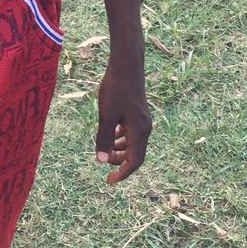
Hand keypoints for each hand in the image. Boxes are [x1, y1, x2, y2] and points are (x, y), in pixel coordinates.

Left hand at [95, 61, 151, 183]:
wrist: (126, 66)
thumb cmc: (115, 89)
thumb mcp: (106, 115)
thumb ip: (104, 138)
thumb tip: (101, 161)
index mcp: (139, 131)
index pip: (134, 161)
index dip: (122, 173)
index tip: (109, 181)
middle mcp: (144, 128)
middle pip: (135, 155)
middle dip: (120, 163)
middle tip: (104, 165)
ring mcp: (143, 120)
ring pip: (133, 144)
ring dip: (120, 151)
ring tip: (105, 150)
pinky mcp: (138, 113)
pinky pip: (132, 133)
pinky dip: (122, 138)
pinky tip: (111, 134)